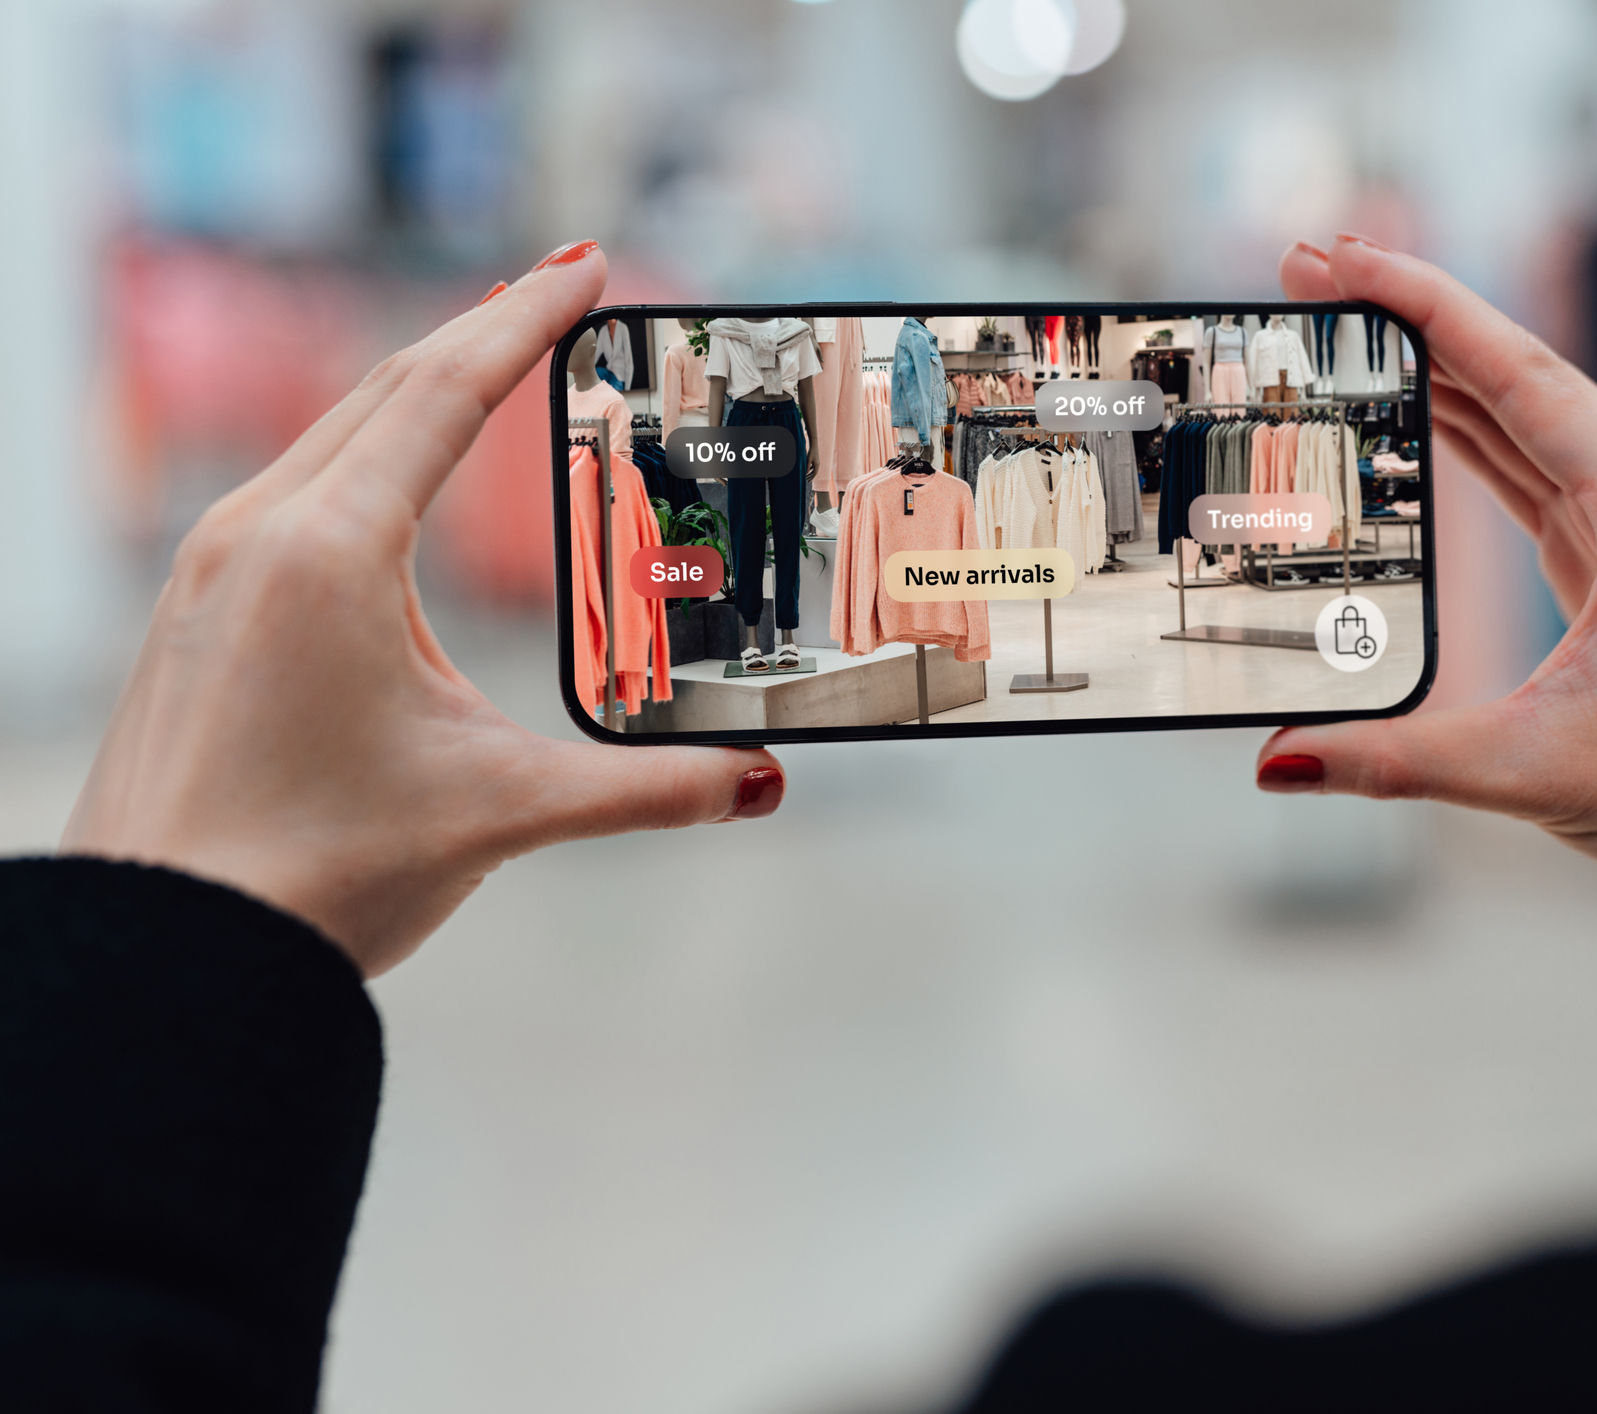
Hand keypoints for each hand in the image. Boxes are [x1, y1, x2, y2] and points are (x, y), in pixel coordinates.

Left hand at [63, 242, 783, 976]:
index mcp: (329, 548)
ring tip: (489, 372)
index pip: (446, 390)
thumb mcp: (500, 809)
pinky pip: (291, 491)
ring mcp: (212, 571)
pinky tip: (390, 486)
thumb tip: (757, 784)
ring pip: (330, 437)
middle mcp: (255, 533)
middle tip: (557, 296)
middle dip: (480, 334)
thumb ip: (644, 788)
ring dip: (416, 392)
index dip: (526, 319)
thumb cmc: (307, 872)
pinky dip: (363, 455)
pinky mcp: (198, 615)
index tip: (586, 267)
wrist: (161, 955)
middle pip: (385, 389)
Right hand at [1258, 235, 1596, 886]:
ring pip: (1523, 410)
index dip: (1418, 304)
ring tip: (1341, 328)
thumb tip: (1277, 760)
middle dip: (1407, 315)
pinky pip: (1535, 461)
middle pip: (1512, 368)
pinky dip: (1468, 427)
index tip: (1336, 258)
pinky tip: (1417, 409)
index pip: (1513, 371)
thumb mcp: (1535, 772)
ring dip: (1433, 365)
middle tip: (1309, 272)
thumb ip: (1397, 762)